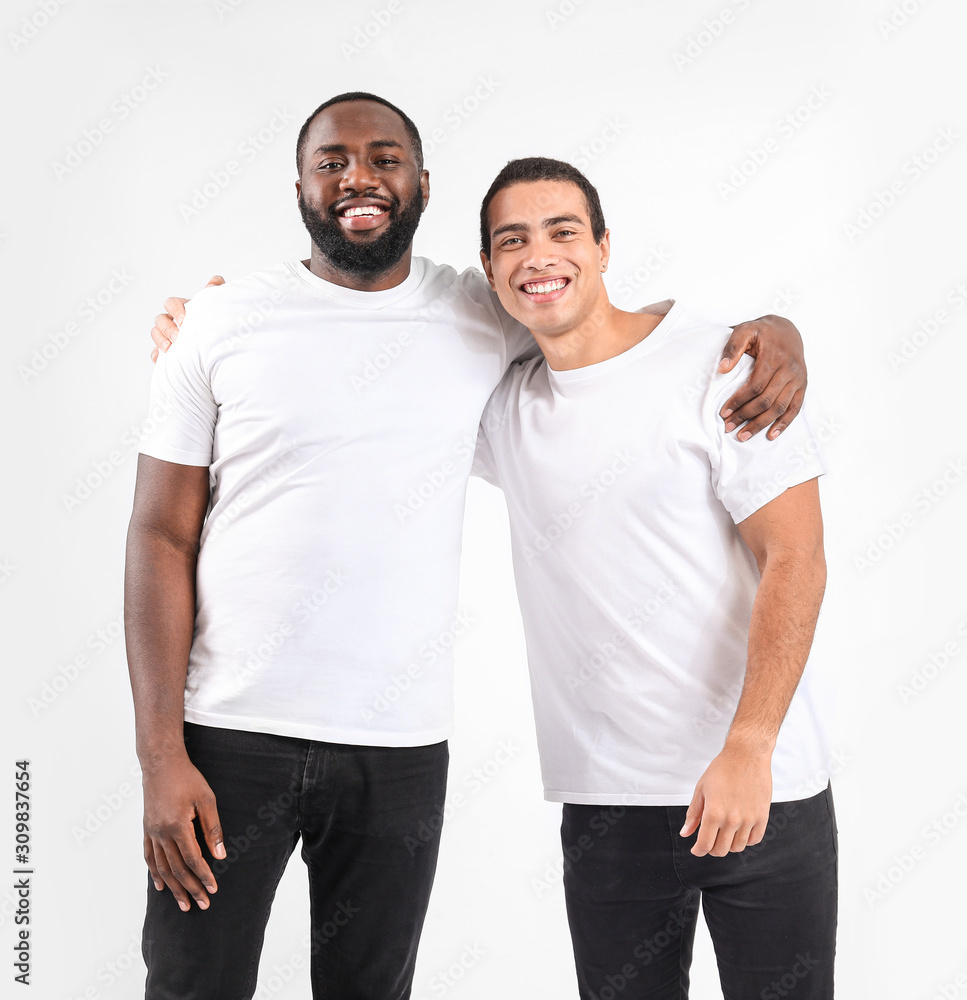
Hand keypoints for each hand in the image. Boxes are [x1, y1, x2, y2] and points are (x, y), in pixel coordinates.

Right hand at [142, 753, 225, 910]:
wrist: (161, 764)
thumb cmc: (188, 778)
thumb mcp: (206, 799)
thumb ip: (213, 828)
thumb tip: (220, 855)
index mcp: (178, 826)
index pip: (193, 859)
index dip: (204, 876)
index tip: (213, 889)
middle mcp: (161, 833)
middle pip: (177, 869)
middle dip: (191, 888)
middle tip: (202, 905)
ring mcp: (152, 832)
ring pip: (162, 867)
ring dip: (174, 888)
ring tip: (183, 904)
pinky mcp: (147, 829)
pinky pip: (149, 857)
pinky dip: (155, 873)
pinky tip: (161, 885)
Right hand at [149, 275, 224, 361]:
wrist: (218, 348)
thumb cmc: (214, 324)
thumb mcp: (215, 308)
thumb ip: (215, 293)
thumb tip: (216, 281)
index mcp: (183, 309)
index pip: (172, 304)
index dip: (175, 310)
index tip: (184, 320)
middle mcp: (173, 321)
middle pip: (160, 319)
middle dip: (167, 328)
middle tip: (178, 337)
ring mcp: (168, 336)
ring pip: (156, 334)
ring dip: (160, 340)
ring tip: (169, 349)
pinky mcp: (167, 353)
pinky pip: (155, 354)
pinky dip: (156, 356)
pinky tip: (161, 360)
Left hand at [680, 744, 772, 856]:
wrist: (747, 755)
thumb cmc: (722, 769)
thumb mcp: (701, 789)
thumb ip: (693, 814)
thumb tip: (686, 833)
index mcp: (714, 812)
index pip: (705, 844)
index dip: (698, 851)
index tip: (697, 850)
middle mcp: (732, 819)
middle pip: (721, 850)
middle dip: (712, 849)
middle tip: (709, 841)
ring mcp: (749, 819)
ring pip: (737, 847)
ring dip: (728, 845)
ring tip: (724, 833)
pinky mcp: (762, 816)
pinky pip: (754, 839)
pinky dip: (745, 840)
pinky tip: (739, 831)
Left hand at [718, 314, 806, 441]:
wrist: (787, 329)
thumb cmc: (763, 331)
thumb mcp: (745, 330)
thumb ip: (733, 347)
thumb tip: (722, 369)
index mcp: (775, 357)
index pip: (755, 386)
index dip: (739, 401)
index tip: (724, 412)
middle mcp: (790, 370)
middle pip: (767, 400)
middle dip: (746, 416)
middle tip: (728, 427)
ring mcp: (798, 379)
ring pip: (779, 408)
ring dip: (761, 424)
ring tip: (743, 435)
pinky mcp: (802, 385)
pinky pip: (795, 408)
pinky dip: (784, 424)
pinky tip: (771, 435)